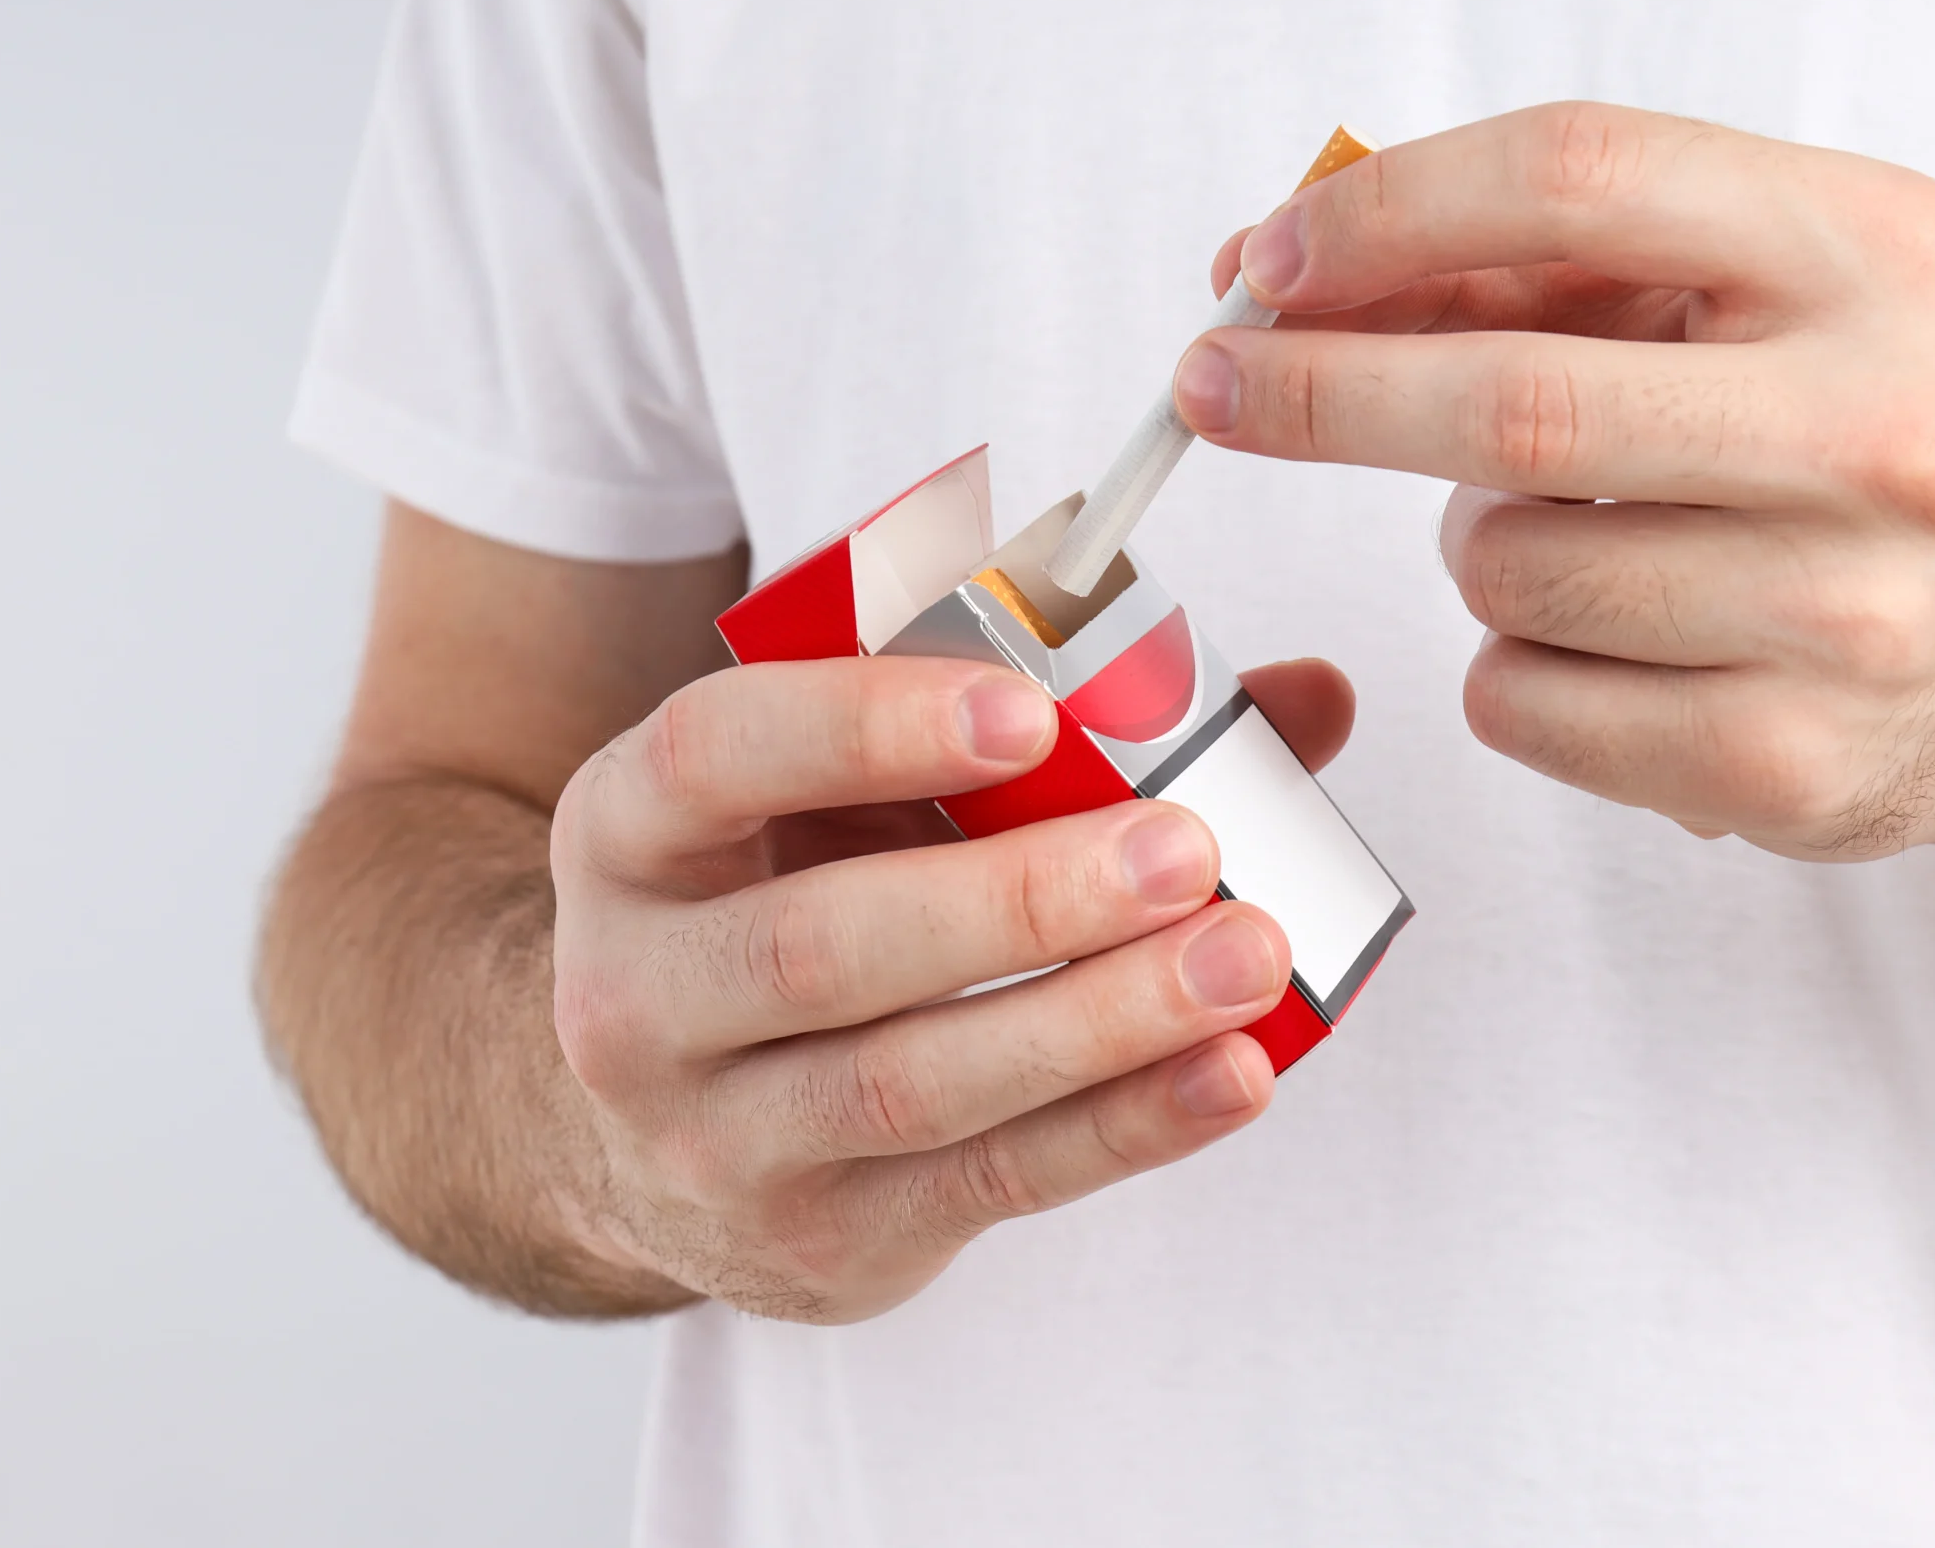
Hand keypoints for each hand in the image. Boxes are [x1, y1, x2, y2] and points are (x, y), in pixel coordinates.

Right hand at [545, 653, 1349, 1322]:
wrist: (660, 1127)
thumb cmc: (785, 901)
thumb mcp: (841, 796)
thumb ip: (1035, 731)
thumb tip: (1304, 698)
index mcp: (631, 830)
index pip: (714, 756)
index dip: (862, 725)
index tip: (1026, 707)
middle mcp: (637, 990)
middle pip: (821, 948)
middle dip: (1016, 900)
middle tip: (1183, 849)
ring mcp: (713, 1137)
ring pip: (908, 1082)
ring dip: (1095, 1022)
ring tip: (1242, 959)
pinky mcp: (819, 1237)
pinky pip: (987, 1181)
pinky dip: (1121, 1127)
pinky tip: (1231, 1073)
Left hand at [1178, 101, 1934, 864]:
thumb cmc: (1852, 438)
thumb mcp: (1738, 298)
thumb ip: (1525, 268)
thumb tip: (1285, 272)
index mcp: (1874, 256)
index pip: (1581, 178)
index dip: (1390, 213)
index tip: (1270, 260)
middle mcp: (1884, 428)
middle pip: (1513, 401)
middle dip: (1321, 392)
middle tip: (1212, 385)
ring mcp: (1846, 610)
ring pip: (1498, 566)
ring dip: (1470, 545)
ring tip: (1575, 534)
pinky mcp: (1783, 761)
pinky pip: (1515, 697)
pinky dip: (1509, 663)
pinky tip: (1609, 640)